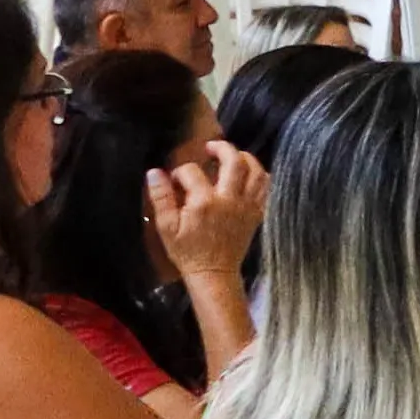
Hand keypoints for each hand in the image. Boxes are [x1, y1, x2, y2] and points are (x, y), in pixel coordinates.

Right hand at [144, 142, 265, 290]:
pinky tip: (246, 174)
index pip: (192, 172)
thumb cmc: (187, 251)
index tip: (175, 179)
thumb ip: (161, 197)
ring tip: (231, 156)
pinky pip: (265, 186)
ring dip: (245, 158)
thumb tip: (154, 172)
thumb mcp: (166, 226)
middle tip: (210, 147)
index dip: (180, 171)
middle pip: (234, 161)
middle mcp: (229, 200)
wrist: (213, 271)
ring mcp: (247, 205)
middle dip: (222, 148)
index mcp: (204, 202)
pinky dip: (258, 175)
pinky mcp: (257, 212)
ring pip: (256, 171)